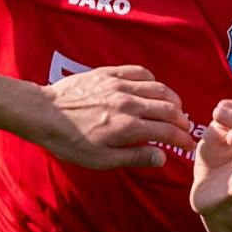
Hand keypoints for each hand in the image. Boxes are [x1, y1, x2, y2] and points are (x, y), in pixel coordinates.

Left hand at [30, 65, 192, 169]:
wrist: (44, 114)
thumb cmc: (68, 141)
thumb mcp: (100, 159)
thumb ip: (133, 157)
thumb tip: (161, 157)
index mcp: (128, 127)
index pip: (167, 131)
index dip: (183, 139)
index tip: (188, 146)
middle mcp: (128, 103)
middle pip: (169, 108)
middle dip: (182, 120)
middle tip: (184, 128)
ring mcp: (120, 85)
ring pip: (159, 88)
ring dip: (172, 100)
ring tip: (175, 110)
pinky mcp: (109, 73)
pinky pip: (141, 72)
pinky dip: (153, 81)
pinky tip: (153, 89)